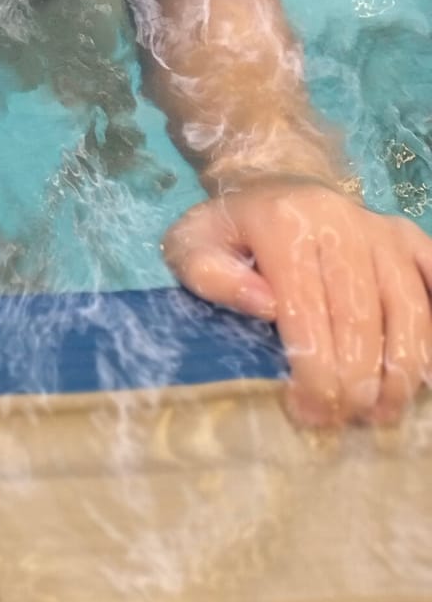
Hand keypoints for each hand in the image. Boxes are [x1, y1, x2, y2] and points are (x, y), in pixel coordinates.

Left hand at [165, 182, 431, 427]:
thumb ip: (210, 275)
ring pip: (410, 311)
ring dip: (402, 373)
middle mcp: (341, 222)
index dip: (314, 372)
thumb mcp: (192, 243)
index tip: (308, 412)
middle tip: (341, 420)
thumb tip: (265, 306)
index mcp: (285, 224)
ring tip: (381, 412)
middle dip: (356, 383)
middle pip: (363, 319)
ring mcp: (382, 230)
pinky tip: (424, 373)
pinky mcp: (409, 238)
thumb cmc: (232, 229)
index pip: (308, 312)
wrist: (274, 180)